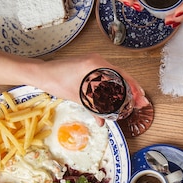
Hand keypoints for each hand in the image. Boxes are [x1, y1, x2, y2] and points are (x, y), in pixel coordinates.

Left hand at [35, 53, 149, 112]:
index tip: (140, 98)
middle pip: (121, 75)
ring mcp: (93, 62)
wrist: (41, 73)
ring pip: (115, 75)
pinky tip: (117, 93)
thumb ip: (92, 108)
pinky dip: (114, 84)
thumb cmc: (55, 80)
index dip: (133, 87)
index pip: (121, 75)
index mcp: (95, 64)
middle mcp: (97, 60)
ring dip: (124, 86)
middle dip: (132, 88)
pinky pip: (106, 74)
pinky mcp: (89, 65)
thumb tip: (102, 121)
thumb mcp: (76, 96)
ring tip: (133, 99)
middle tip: (141, 101)